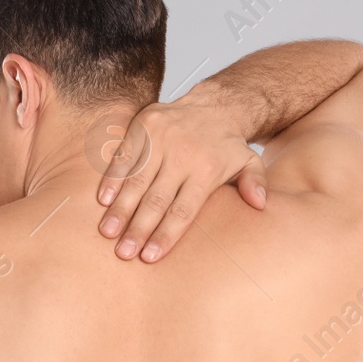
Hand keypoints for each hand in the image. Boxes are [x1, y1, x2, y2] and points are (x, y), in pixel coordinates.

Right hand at [95, 98, 267, 261]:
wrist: (213, 104)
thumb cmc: (226, 146)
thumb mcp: (249, 162)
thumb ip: (255, 183)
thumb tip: (260, 204)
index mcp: (207, 169)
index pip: (183, 210)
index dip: (165, 234)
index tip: (150, 257)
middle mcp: (183, 154)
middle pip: (157, 199)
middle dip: (138, 228)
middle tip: (124, 253)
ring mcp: (161, 139)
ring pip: (137, 179)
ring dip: (120, 208)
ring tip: (107, 233)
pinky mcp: (143, 126)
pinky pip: (124, 156)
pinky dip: (112, 178)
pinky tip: (102, 201)